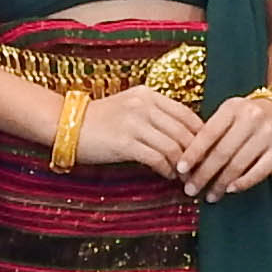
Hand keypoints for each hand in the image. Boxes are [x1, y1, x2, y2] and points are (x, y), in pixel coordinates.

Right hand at [66, 85, 202, 183]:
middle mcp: (143, 105)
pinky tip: (167, 175)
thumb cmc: (100, 120)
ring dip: (182, 165)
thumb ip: (155, 115)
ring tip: (184, 176)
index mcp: (148, 95)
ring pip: (173, 146)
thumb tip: (184, 136)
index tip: (205, 151)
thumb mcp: (129, 108)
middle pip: (184, 132)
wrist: (66, 124)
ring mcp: (133, 123)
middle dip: (196, 154)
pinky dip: (166, 169)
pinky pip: (156, 158)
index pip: (187, 114)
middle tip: (200, 169)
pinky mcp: (124, 142)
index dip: (201, 134)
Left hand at [173, 92, 271, 200]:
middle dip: (204, 174)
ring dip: (221, 183)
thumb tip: (187, 164)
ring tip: (210, 195)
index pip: (208, 133)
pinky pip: (259, 170)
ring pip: (239, 163)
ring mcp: (268, 133)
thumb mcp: (229, 116)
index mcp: (232, 108)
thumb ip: (211, 134)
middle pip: (222, 152)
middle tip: (191, 189)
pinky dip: (243, 182)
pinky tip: (230, 190)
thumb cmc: (248, 118)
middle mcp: (251, 118)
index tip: (180, 170)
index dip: (193, 153)